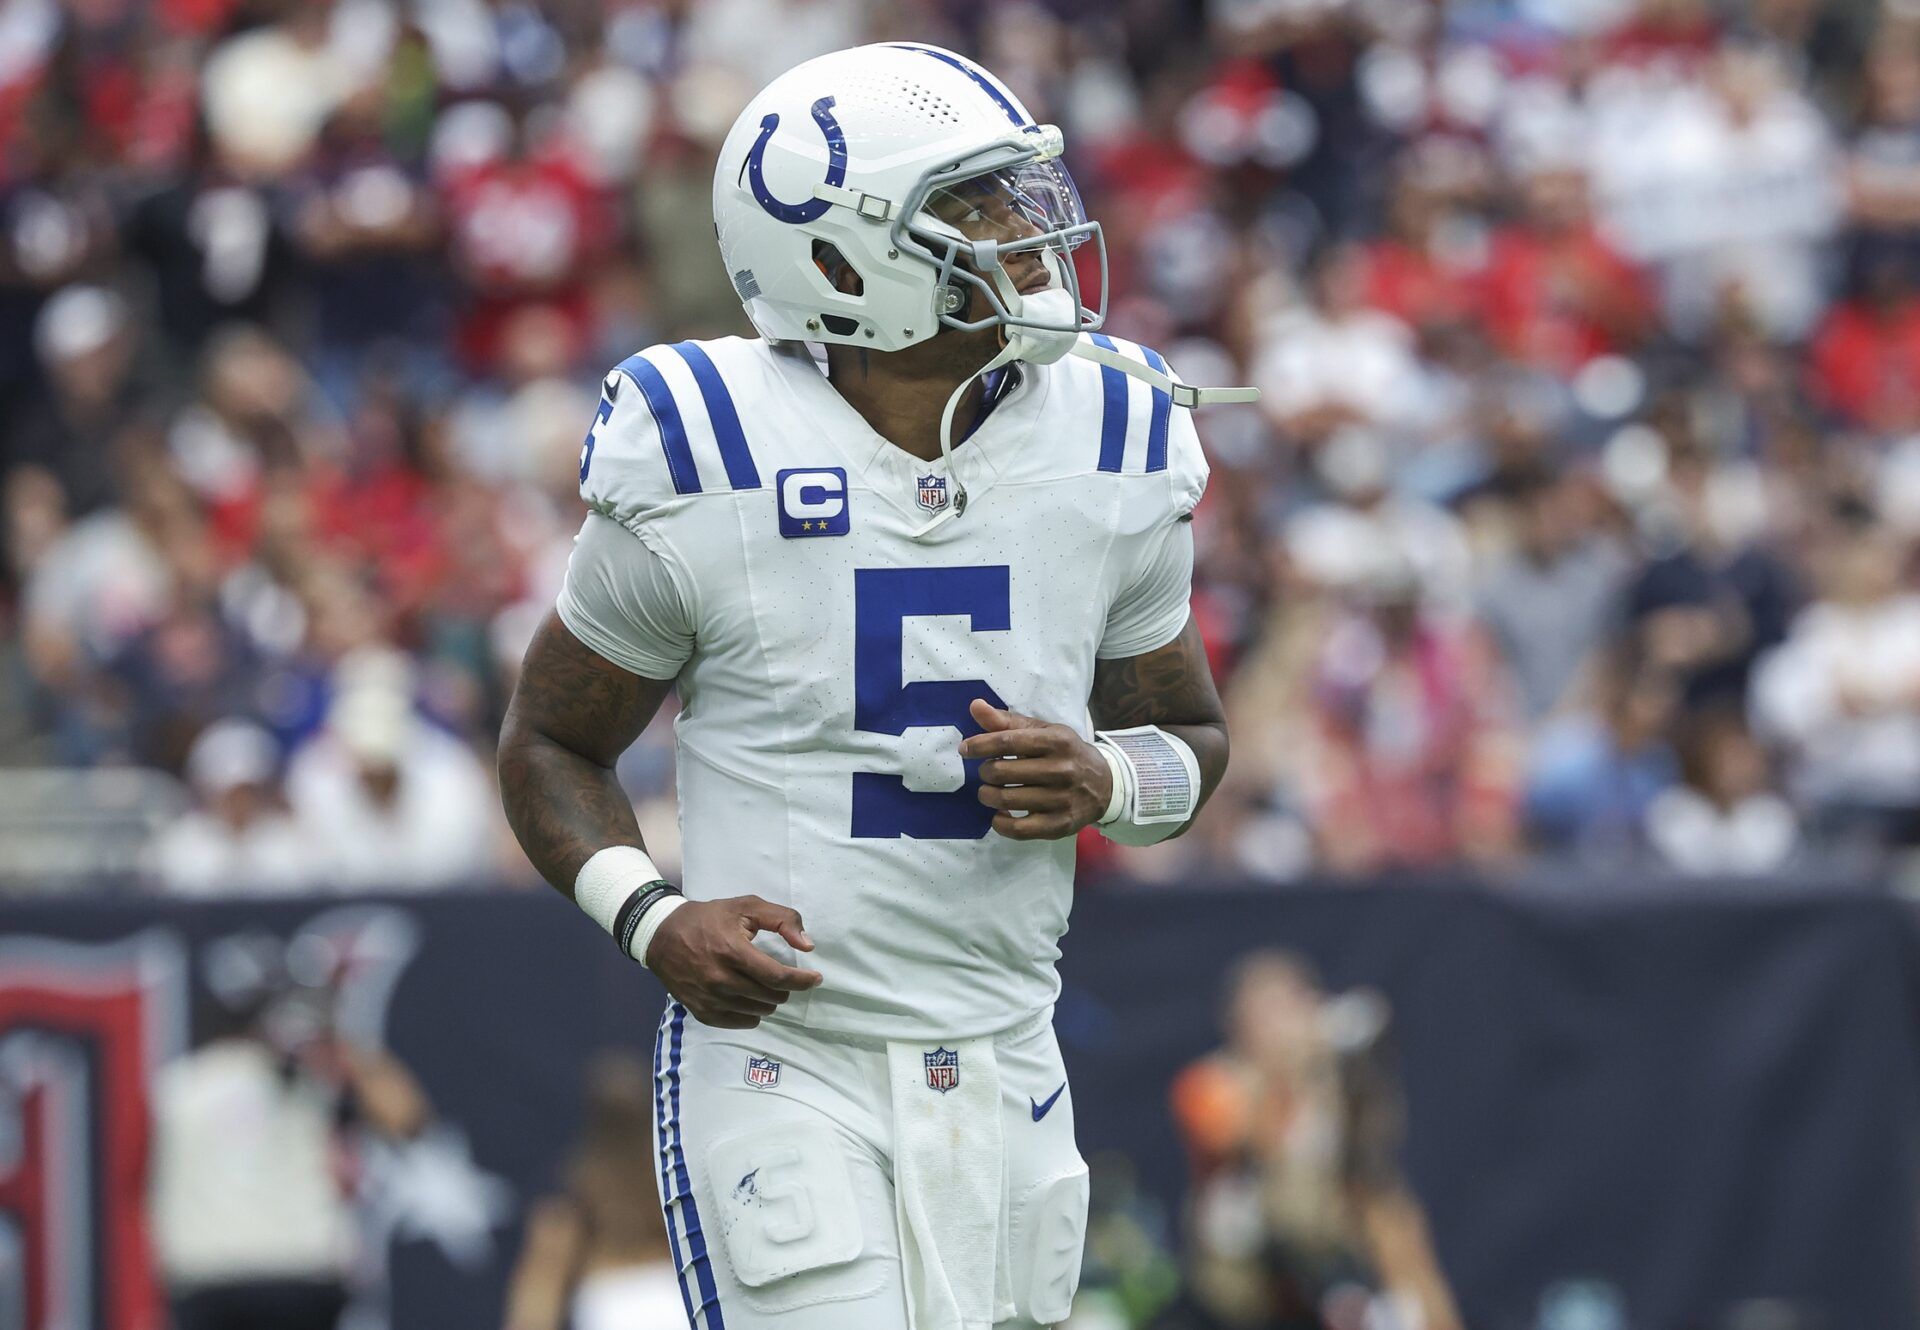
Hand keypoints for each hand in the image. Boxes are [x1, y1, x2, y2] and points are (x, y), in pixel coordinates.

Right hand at [646, 896, 821, 1028]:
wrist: (661, 935)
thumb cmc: (708, 918)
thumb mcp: (746, 906)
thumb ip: (782, 919)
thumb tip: (807, 946)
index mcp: (732, 951)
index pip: (776, 977)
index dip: (801, 980)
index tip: (815, 979)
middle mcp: (720, 979)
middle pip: (770, 996)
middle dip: (784, 988)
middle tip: (783, 977)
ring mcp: (709, 998)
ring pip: (758, 1011)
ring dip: (769, 1001)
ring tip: (766, 986)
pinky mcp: (701, 1011)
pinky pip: (740, 1022)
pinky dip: (752, 1014)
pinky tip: (751, 1000)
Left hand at [958, 698, 1112, 840]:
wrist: (1105, 785)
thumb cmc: (1066, 753)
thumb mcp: (1043, 732)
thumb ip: (1008, 722)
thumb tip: (975, 706)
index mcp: (1057, 741)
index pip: (1008, 741)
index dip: (980, 745)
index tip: (965, 749)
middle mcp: (1062, 770)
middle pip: (1002, 772)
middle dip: (985, 772)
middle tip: (987, 772)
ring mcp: (1061, 800)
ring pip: (1006, 799)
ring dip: (988, 796)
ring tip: (989, 791)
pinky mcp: (1059, 825)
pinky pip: (1018, 829)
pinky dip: (1000, 822)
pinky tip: (999, 814)